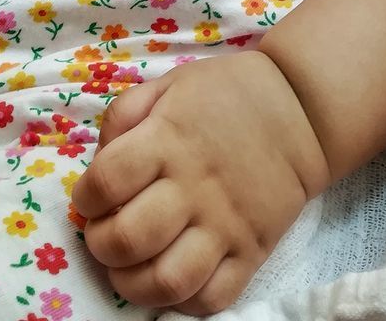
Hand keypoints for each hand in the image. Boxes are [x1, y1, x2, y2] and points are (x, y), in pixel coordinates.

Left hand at [72, 50, 329, 315]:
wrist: (300, 109)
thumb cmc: (226, 95)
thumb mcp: (169, 85)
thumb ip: (125, 114)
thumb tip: (99, 159)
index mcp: (168, 140)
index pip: (106, 183)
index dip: (85, 198)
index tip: (90, 197)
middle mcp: (193, 187)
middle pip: (128, 240)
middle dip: (100, 245)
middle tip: (105, 233)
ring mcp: (225, 226)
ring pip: (167, 281)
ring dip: (132, 284)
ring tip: (128, 267)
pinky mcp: (253, 253)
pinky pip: (213, 299)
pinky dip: (182, 303)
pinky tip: (170, 279)